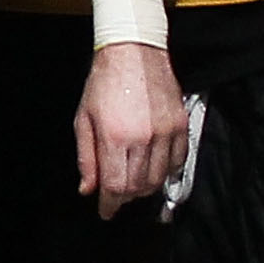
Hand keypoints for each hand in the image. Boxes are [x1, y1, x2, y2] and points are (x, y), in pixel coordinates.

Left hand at [72, 43, 186, 208]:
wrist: (133, 51)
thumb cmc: (104, 83)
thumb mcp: (84, 119)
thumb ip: (86, 157)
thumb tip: (87, 189)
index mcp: (115, 136)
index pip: (115, 185)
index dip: (110, 204)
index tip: (106, 211)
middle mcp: (143, 137)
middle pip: (138, 186)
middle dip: (125, 197)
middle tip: (116, 195)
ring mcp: (165, 131)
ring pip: (159, 178)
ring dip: (145, 187)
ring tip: (133, 183)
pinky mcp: (180, 124)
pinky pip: (178, 161)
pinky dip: (166, 172)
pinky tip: (154, 169)